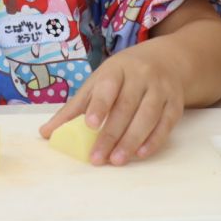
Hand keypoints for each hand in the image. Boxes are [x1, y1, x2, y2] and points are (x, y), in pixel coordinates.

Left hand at [39, 40, 184, 165]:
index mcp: (117, 69)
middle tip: (97, 158)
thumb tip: (46, 133)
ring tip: (117, 160)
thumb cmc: (123, 74)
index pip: (107, 86)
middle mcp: (141, 76)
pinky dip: (154, 140)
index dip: (99, 105)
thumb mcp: (98, 81)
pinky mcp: (175, 103)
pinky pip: (166, 124)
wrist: (165, 59)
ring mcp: (160, 89)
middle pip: (126, 106)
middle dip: (111, 134)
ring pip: (148, 116)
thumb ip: (74, 108)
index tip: (90, 124)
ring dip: (132, 141)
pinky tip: (140, 154)